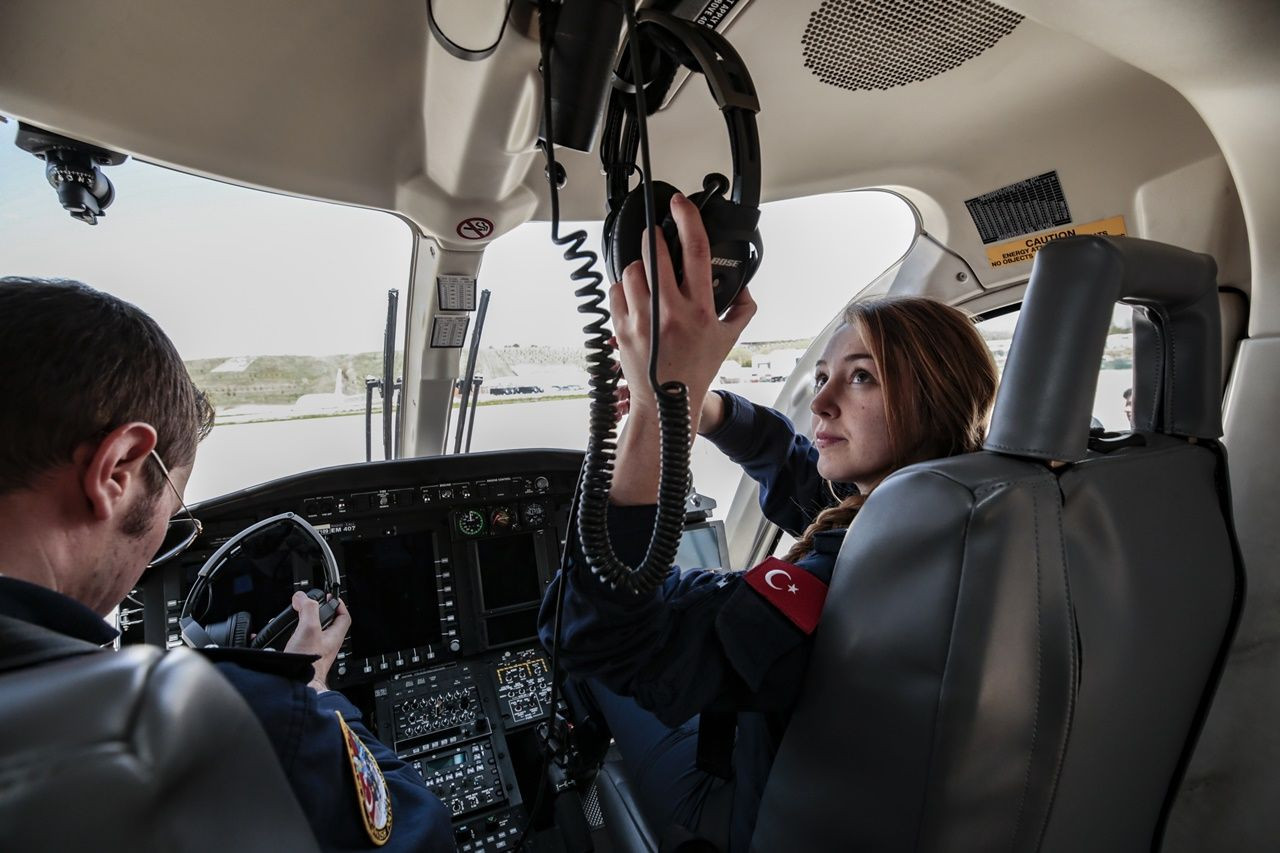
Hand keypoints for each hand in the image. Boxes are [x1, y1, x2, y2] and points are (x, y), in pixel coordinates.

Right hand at [283, 590, 350, 691]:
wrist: (296, 684)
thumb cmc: (308, 663)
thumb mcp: (310, 628)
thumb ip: (308, 609)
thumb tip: (301, 597)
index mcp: (333, 636)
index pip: (343, 617)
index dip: (338, 605)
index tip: (329, 598)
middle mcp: (325, 645)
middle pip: (324, 624)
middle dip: (313, 613)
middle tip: (304, 606)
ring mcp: (313, 652)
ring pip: (308, 633)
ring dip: (298, 625)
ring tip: (290, 619)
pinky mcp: (300, 659)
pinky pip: (295, 644)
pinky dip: (286, 638)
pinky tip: (277, 637)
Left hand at [611, 192, 755, 431]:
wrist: (667, 403)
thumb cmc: (697, 370)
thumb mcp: (729, 339)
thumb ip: (743, 309)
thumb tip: (744, 287)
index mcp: (699, 309)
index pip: (694, 251)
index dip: (687, 219)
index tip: (680, 204)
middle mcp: (670, 311)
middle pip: (655, 253)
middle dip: (654, 237)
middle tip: (657, 236)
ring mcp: (642, 319)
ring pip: (633, 270)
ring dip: (640, 265)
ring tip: (648, 275)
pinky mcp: (621, 327)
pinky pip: (617, 290)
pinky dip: (624, 287)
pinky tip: (636, 296)